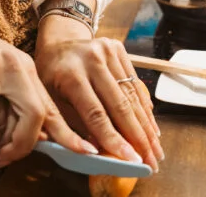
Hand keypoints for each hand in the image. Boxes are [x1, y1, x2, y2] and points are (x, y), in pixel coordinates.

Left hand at [35, 14, 163, 171]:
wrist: (57, 42)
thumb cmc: (50, 78)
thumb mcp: (49, 102)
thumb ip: (70, 127)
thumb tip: (97, 153)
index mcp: (70, 74)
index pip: (96, 113)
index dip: (114, 139)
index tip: (130, 160)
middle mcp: (92, 59)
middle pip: (120, 105)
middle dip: (138, 138)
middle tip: (151, 162)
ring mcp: (107, 51)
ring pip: (132, 96)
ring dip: (146, 126)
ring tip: (156, 151)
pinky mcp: (119, 49)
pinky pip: (135, 84)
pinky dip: (144, 109)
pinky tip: (152, 129)